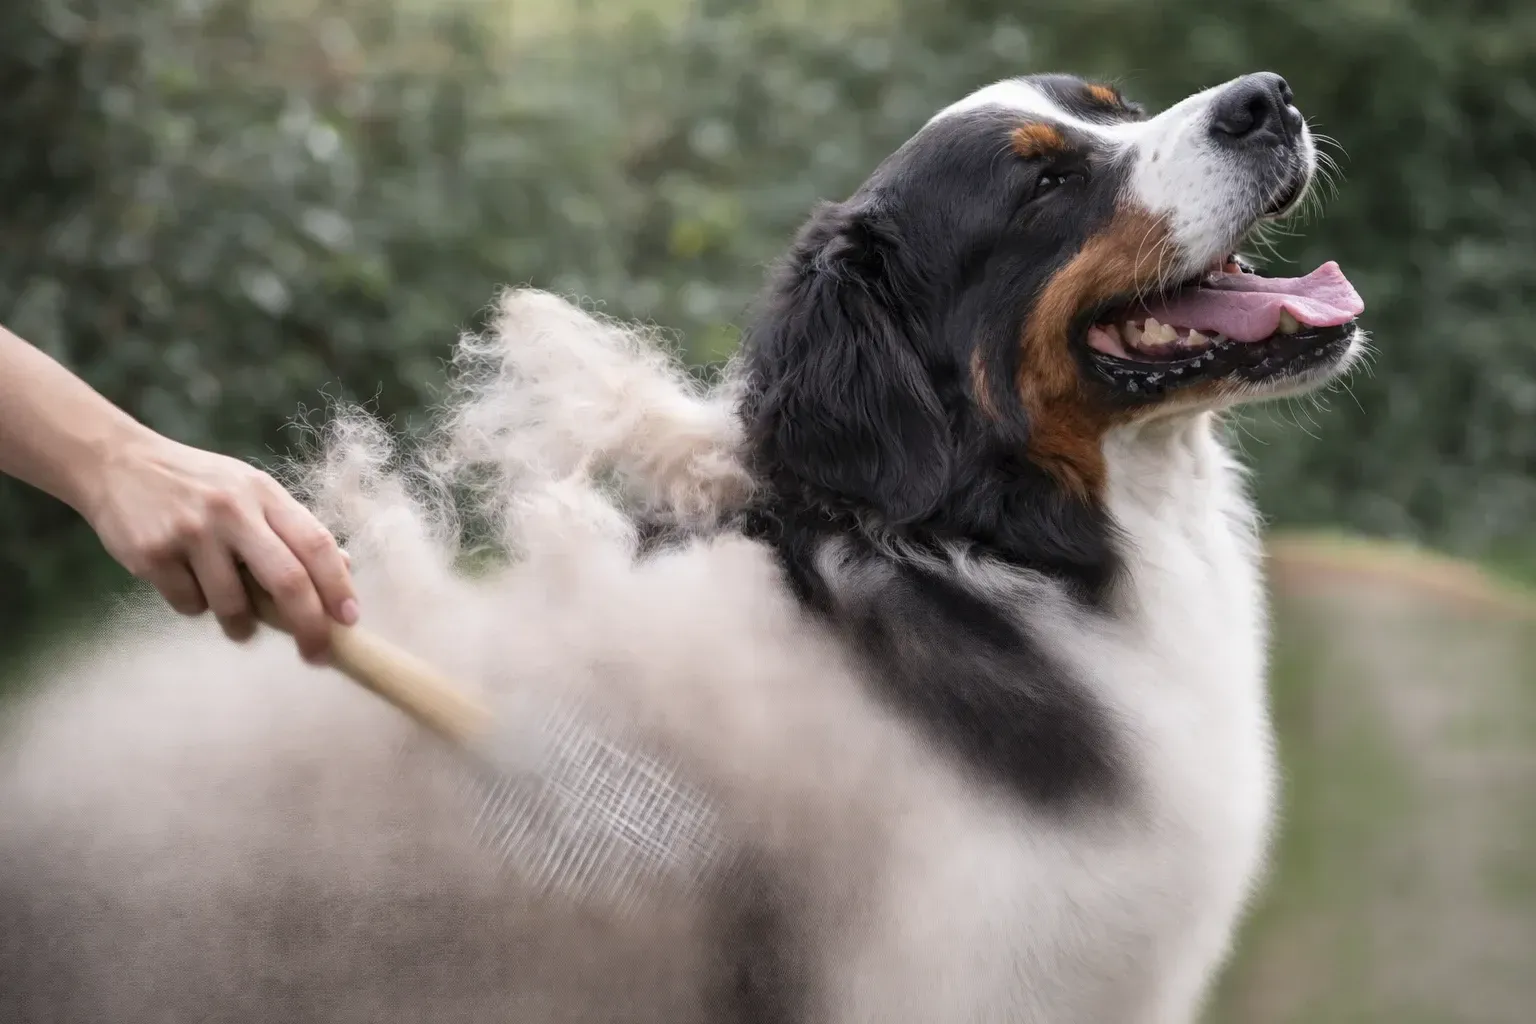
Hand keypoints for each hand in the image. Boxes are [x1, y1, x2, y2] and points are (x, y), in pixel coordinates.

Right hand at [79, 432, 357, 662]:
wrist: (118, 463)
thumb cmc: (199, 484)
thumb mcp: (251, 490)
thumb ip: (293, 527)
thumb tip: (344, 568)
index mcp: (264, 494)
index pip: (316, 544)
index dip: (338, 586)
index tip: (349, 620)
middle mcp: (231, 510)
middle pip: (286, 580)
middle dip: (308, 626)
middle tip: (315, 653)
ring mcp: (190, 532)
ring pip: (234, 604)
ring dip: (243, 627)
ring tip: (240, 624)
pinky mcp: (152, 554)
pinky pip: (190, 605)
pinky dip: (197, 607)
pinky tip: (189, 584)